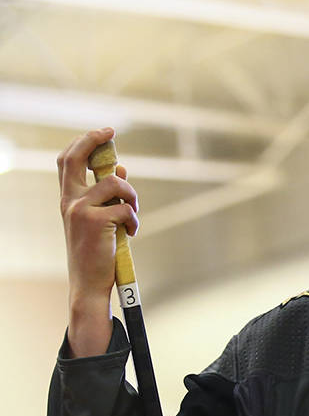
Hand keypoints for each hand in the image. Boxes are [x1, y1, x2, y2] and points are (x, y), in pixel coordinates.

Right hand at [58, 127, 138, 356]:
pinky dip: (134, 220)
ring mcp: (79, 209)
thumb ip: (107, 196)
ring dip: (132, 196)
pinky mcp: (94, 220)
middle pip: (77, 157)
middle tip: (110, 132)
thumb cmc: (96, 252)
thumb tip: (121, 168)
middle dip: (94, 140)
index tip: (103, 132)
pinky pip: (126, 208)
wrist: (89, 283)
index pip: (67, 161)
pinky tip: (131, 233)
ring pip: (115, 183)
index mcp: (67, 199)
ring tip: (133, 214)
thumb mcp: (99, 219)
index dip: (83, 142)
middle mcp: (68, 200)